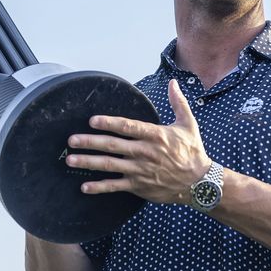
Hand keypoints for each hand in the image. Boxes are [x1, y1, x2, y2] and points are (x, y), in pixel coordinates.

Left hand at [65, 79, 210, 203]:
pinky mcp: (139, 186)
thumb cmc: (193, 151)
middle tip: (72, 140)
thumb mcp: (188, 124)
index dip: (109, 123)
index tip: (92, 121)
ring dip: (89, 162)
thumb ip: (178, 102)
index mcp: (155, 135)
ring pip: (110, 165)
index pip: (128, 127)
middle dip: (90, 142)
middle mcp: (144, 152)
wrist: (199, 182)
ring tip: (71, 160)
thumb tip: (173, 83)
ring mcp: (140, 170)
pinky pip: (116, 186)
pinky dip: (99, 187)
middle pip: (112, 146)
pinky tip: (85, 186)